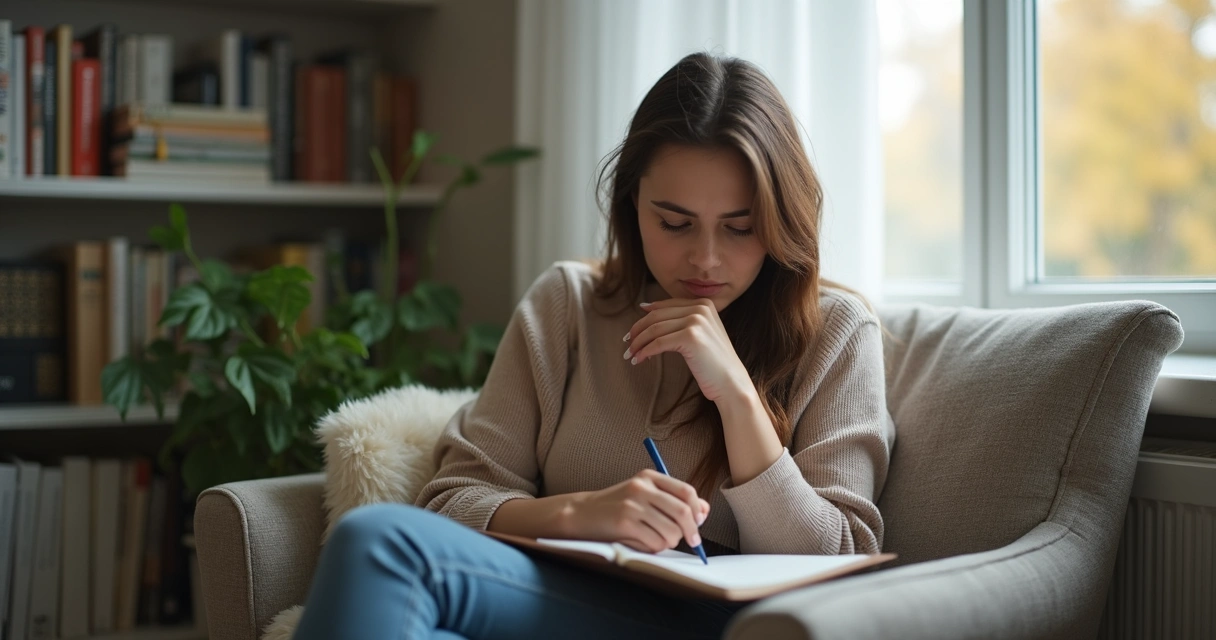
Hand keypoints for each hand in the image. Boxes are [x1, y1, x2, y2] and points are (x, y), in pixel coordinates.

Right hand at [563, 469, 709, 553]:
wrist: (581, 513)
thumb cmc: (617, 507)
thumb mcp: (644, 496)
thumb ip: (672, 501)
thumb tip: (704, 511)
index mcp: (649, 477)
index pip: (686, 491)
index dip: (698, 510)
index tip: (698, 523)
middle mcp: (642, 487)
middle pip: (683, 512)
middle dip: (692, 531)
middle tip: (694, 542)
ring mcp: (632, 505)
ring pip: (671, 531)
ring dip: (670, 542)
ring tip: (658, 541)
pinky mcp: (624, 523)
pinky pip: (654, 543)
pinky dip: (654, 549)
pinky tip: (642, 543)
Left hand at [624, 298, 752, 402]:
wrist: (731, 384)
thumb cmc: (713, 364)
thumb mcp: (700, 334)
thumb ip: (681, 320)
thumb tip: (646, 308)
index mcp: (703, 304)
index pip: (665, 306)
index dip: (645, 318)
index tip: (632, 331)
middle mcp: (700, 308)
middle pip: (656, 316)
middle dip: (637, 330)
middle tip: (627, 344)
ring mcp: (696, 321)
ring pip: (654, 329)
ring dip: (638, 343)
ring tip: (630, 355)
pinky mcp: (690, 336)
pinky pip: (658, 342)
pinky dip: (644, 352)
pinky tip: (639, 360)